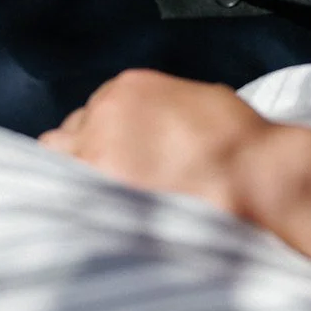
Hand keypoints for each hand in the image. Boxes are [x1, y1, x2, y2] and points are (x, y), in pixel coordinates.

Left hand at [40, 68, 267, 216]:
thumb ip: (158, 113)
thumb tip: (150, 135)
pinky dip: (76, 208)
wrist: (253, 175)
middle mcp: (102, 114)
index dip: (101, 139)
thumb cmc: (239, 142)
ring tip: (94, 206)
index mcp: (126, 88)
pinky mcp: (98, 190)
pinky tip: (88, 221)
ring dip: (74, 181)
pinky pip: (66, 197)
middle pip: (68, 137)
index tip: (113, 159)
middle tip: (101, 184)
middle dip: (82, 157)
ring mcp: (95, 153)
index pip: (91, 113)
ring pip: (58, 165)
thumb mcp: (197, 101)